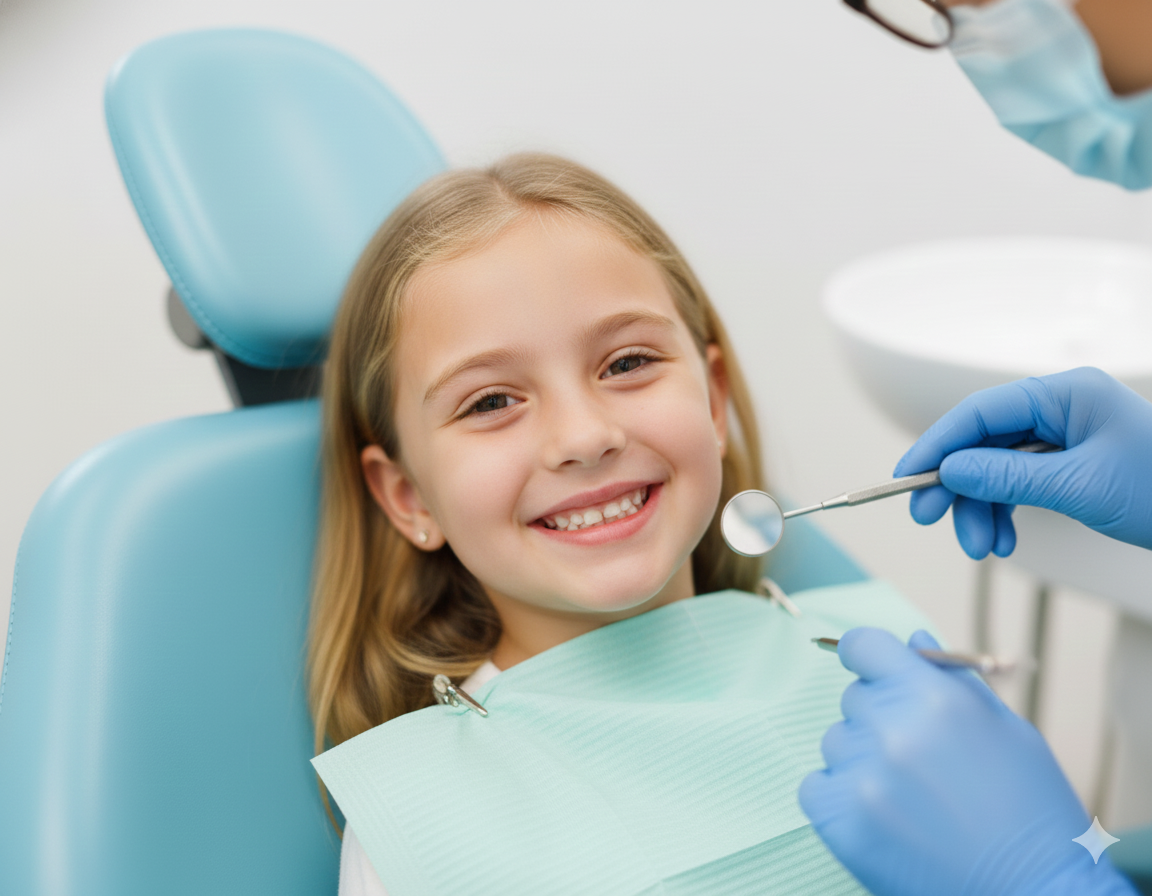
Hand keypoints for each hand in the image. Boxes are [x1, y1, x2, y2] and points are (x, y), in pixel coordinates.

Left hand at [798, 627, 1136, 895]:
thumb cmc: (1030, 811)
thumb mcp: (1009, 732)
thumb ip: (954, 680)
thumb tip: (913, 640)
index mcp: (933, 699)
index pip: (863, 646)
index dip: (866, 655)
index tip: (872, 667)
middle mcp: (891, 731)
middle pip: (854, 697)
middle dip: (880, 715)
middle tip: (921, 756)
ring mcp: (862, 778)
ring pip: (836, 741)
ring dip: (862, 757)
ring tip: (912, 794)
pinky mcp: (842, 822)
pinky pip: (814, 785)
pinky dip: (838, 794)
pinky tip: (881, 813)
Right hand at [893, 367, 1151, 558]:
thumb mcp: (1079, 486)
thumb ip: (1007, 476)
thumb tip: (951, 471)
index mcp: (1067, 394)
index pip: (980, 411)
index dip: (937, 444)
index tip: (907, 476)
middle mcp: (1061, 408)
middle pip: (983, 441)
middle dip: (957, 486)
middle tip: (932, 519)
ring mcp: (1065, 436)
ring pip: (996, 467)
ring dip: (980, 509)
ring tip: (984, 547)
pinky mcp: (1068, 463)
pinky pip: (1018, 483)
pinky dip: (1004, 512)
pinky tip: (1004, 540)